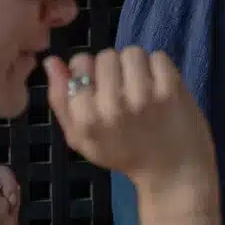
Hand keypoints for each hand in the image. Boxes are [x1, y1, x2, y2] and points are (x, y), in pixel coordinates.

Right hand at [44, 49, 218, 199]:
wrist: (172, 171)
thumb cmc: (124, 154)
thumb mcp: (82, 138)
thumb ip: (61, 101)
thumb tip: (52, 61)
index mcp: (87, 119)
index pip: (79, 64)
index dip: (90, 72)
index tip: (99, 89)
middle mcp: (112, 105)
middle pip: (105, 55)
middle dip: (113, 69)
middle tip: (123, 91)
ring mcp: (144, 95)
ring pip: (131, 52)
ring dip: (136, 66)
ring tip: (142, 88)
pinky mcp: (171, 89)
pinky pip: (157, 56)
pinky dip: (159, 69)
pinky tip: (160, 89)